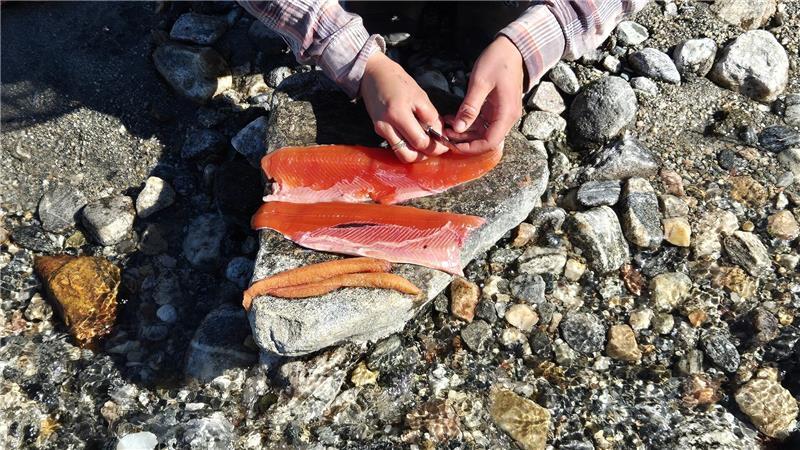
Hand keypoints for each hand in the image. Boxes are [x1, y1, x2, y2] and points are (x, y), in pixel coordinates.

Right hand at [359, 52, 449, 161]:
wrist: (373, 74)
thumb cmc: (399, 82)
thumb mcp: (420, 95)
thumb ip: (430, 116)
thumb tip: (439, 135)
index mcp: (398, 114)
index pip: (420, 142)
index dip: (435, 147)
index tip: (445, 144)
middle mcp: (386, 126)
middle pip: (409, 155)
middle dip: (425, 154)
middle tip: (436, 147)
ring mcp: (380, 130)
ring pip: (401, 154)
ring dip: (416, 153)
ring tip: (426, 142)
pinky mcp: (378, 131)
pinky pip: (396, 145)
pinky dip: (408, 145)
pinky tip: (415, 135)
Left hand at [445, 36, 524, 153]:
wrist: (512, 48)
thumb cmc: (498, 62)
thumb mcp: (481, 83)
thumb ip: (470, 107)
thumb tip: (458, 128)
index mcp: (506, 115)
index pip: (489, 143)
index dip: (470, 148)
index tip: (452, 144)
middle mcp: (506, 118)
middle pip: (485, 139)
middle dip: (464, 141)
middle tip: (444, 134)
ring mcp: (502, 113)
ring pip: (482, 131)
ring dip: (464, 132)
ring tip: (445, 126)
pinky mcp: (496, 108)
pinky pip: (482, 121)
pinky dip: (467, 122)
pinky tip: (452, 118)